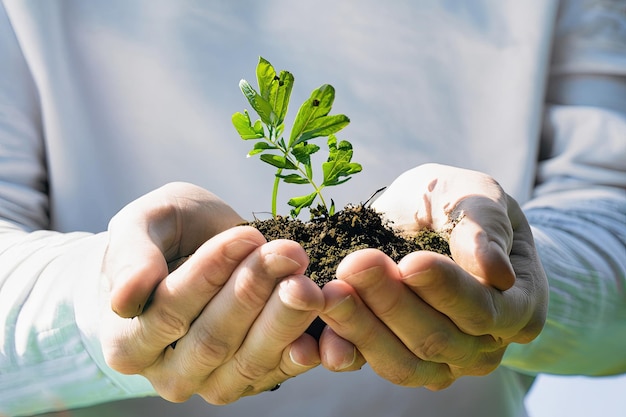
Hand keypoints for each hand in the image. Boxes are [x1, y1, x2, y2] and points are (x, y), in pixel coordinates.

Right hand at [101, 182, 323, 402]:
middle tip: (290, 254)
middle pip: (213, 340)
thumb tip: (126, 298)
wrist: (189, 258)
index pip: (168, 311)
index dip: (209, 273)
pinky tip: (326, 328)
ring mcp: (211, 383)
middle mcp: (167, 373)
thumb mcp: (143, 226)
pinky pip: (280, 373)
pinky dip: (306, 351)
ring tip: (309, 281)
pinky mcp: (253, 381)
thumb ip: (132, 256)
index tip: (246, 236)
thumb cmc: (162, 239)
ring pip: (249, 362)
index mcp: (127, 340)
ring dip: (285, 321)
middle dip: (254, 293)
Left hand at [318, 164, 547, 388]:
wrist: (430, 218)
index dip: (446, 290)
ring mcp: (440, 360)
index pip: (483, 310)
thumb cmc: (460, 203)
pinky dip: (345, 353)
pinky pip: (371, 365)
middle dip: (391, 303)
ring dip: (361, 329)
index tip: (410, 261)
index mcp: (517, 306)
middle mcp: (482, 345)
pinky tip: (320, 335)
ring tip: (329, 292)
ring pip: (402, 362)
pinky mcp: (398, 358)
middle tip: (354, 264)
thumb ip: (485, 227)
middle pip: (437, 339)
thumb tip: (496, 272)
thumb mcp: (478, 197)